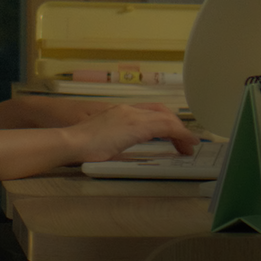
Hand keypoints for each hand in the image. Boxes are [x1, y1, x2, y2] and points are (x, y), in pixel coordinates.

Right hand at [63, 105, 200, 162]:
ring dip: (181, 132)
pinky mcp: (136, 125)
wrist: (71, 141)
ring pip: (166, 118)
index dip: (165, 122)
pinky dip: (180, 134)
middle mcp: (128, 109)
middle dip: (176, 126)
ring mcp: (132, 115)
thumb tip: (121, 151)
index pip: (149, 111)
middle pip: (162, 112)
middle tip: (185, 143)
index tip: (173, 136)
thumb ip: (115, 141)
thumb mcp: (103, 141)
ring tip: (188, 146)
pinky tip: (186, 143)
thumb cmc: (81, 146)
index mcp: (119, 112)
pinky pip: (166, 126)